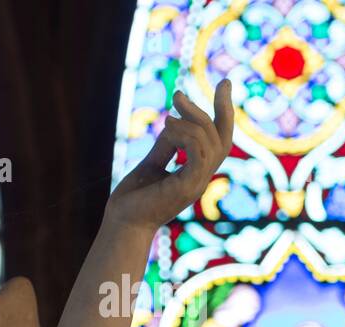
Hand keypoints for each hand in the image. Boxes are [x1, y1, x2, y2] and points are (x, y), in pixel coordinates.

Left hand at [106, 80, 233, 233]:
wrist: (120, 225)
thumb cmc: (132, 199)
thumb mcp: (151, 164)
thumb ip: (166, 145)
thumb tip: (175, 121)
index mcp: (196, 172)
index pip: (219, 139)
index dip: (223, 112)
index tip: (224, 84)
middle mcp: (201, 177)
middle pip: (224, 138)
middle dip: (219, 108)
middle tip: (182, 92)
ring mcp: (197, 183)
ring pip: (211, 142)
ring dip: (191, 121)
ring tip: (166, 117)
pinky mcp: (187, 187)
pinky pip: (199, 153)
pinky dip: (187, 134)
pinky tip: (167, 128)